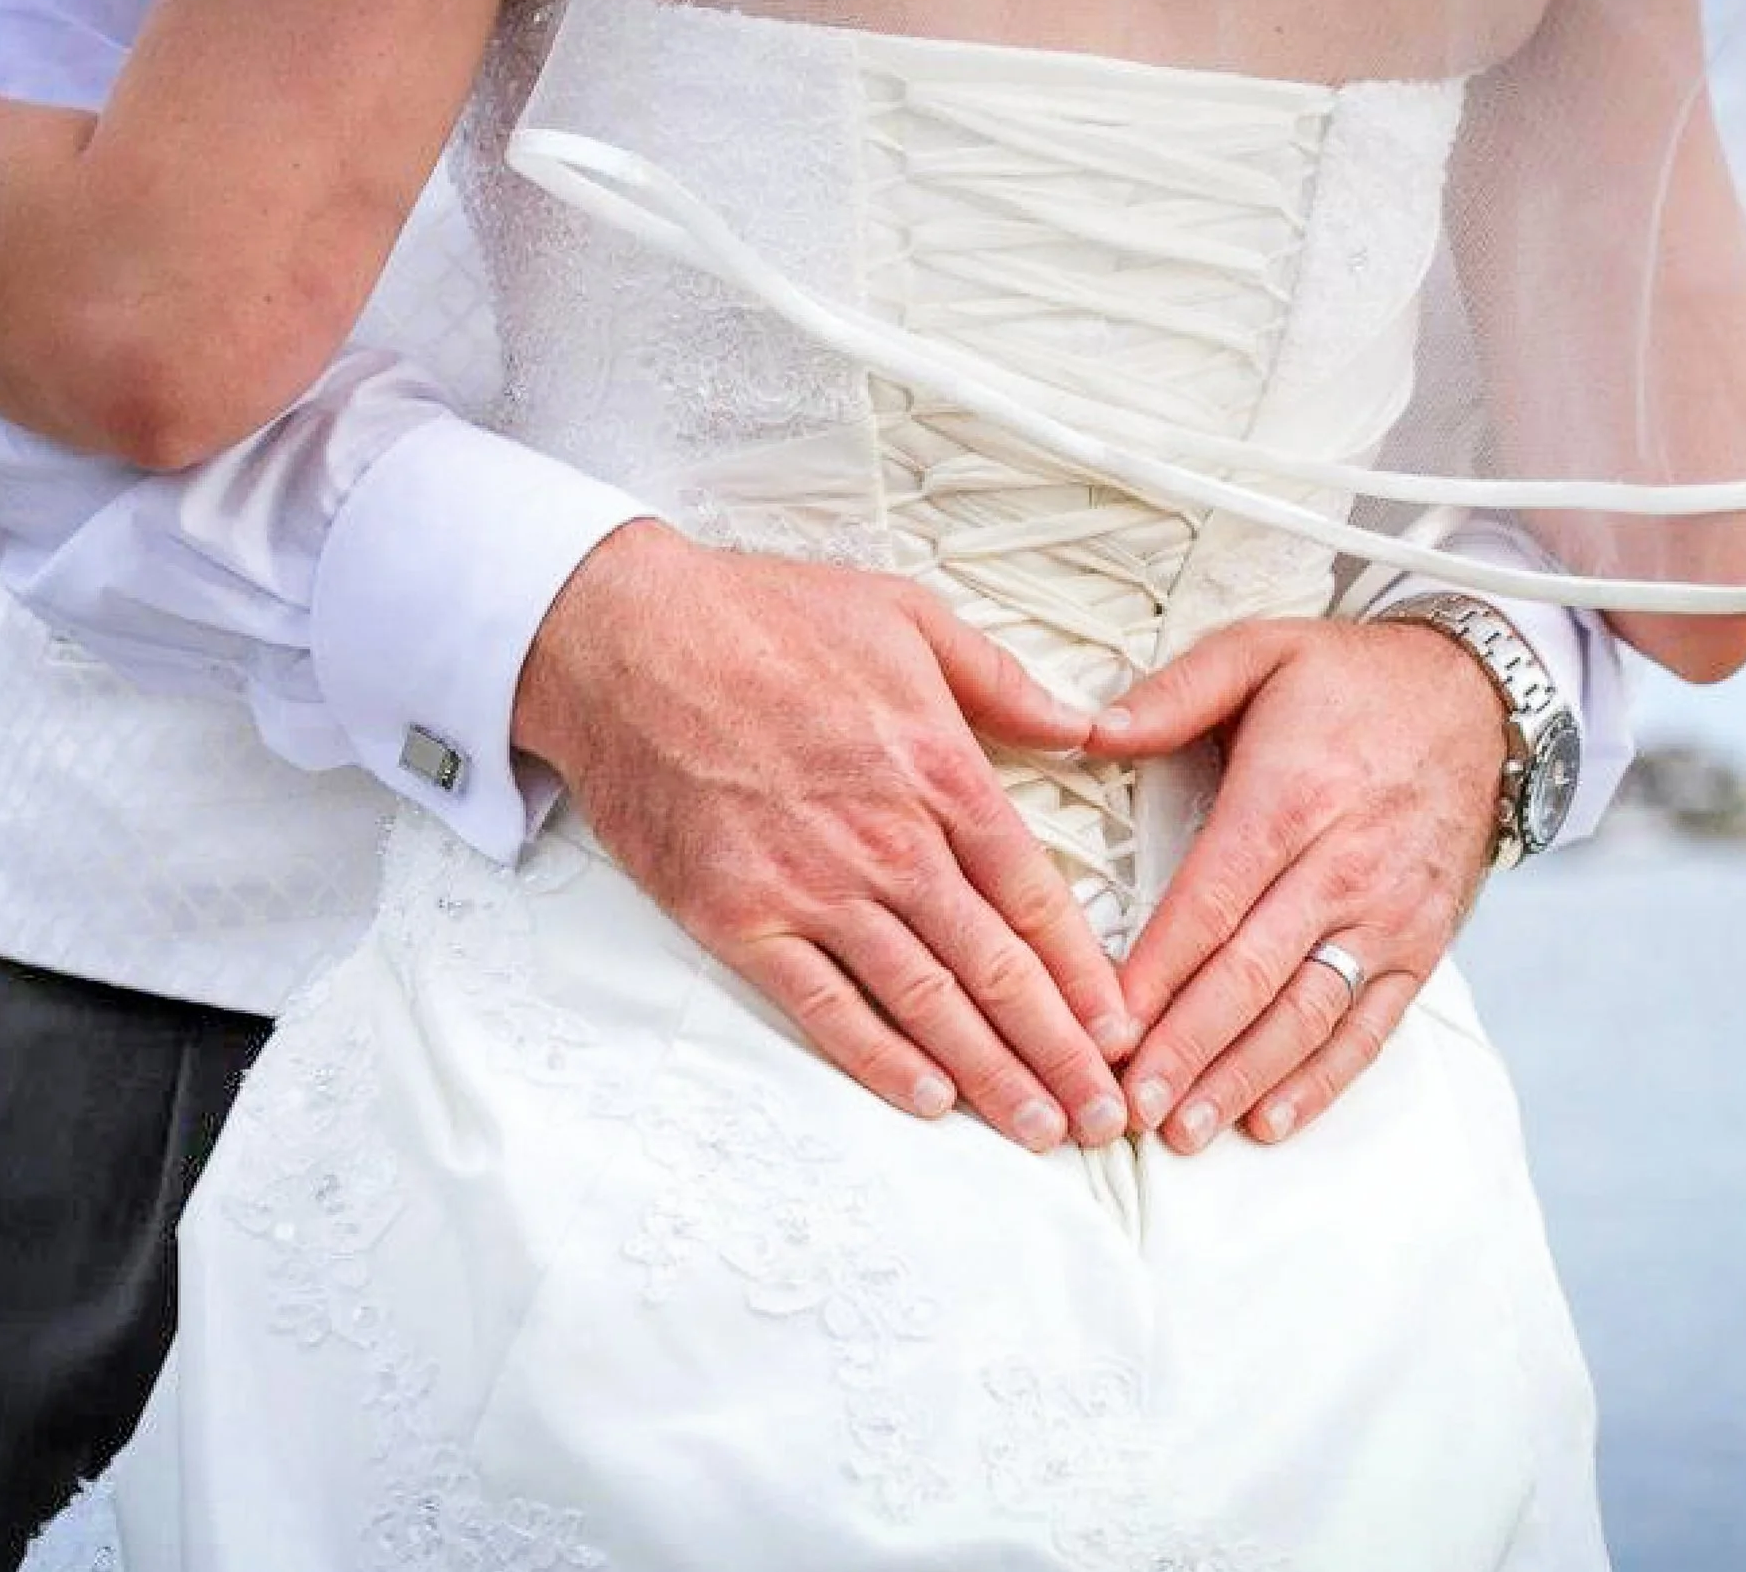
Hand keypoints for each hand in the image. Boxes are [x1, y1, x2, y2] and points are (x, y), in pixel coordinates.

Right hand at [517, 522, 1132, 1151]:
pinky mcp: (737, 917)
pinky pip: (823, 1006)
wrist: (622, 639)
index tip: (1122, 1028)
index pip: (1035, 896)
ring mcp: (811, 886)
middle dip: (1060, 1050)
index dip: (1086, 976)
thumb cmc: (761, 616)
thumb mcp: (907, 615)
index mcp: (939, 769)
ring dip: (990, 1074)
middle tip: (1104, 1116)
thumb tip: (1087, 726)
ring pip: (924, 1002)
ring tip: (1040, 1128)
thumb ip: (1003, 681)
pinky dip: (880, 1061)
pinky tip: (931, 1101)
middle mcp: (888, 841)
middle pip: (995, 967)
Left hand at [1083, 616, 1506, 1152]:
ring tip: (1183, 1129)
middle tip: (1127, 1104)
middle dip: (1186, 1047)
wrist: (1479, 696)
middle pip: (1252, 975)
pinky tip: (1270, 1120)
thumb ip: (1173, 692)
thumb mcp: (1260, 649)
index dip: (1157, 971)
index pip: (1211, 902)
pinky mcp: (1422, 947)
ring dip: (1242, 1079)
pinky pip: (1371, 1026)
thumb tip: (1089, 729)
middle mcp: (1343, 868)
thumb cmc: (1351, 678)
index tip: (1104, 1025)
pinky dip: (1323, 1080)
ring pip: (1307, 1015)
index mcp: (1292, 798)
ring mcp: (1388, 916)